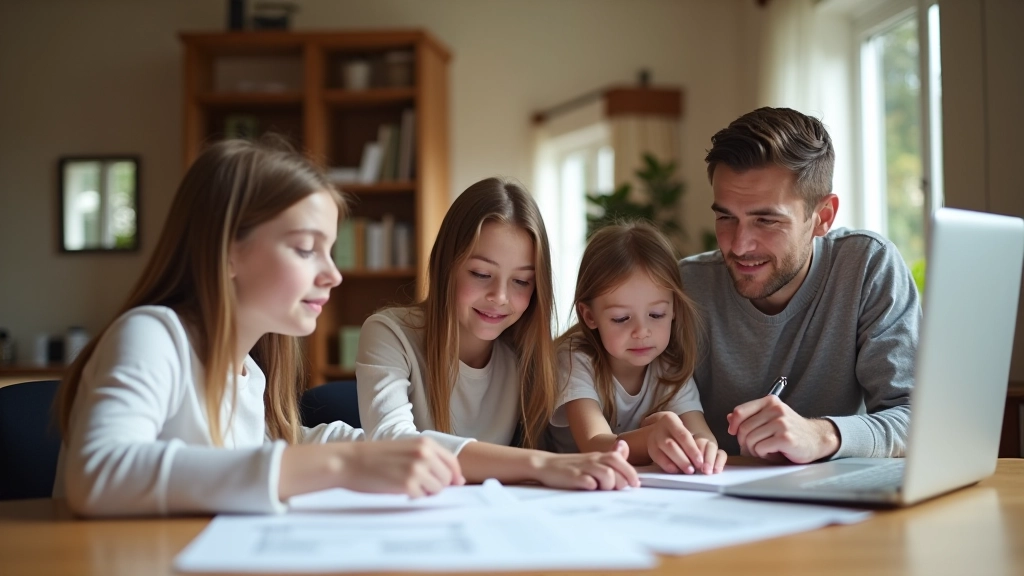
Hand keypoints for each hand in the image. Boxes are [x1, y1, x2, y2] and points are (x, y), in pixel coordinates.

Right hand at [337, 437, 464, 497]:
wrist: (350, 461)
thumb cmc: (377, 457)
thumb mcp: (406, 449)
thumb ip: (430, 459)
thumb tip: (456, 480)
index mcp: (425, 443)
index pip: (452, 462)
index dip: (455, 476)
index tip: (454, 484)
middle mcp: (424, 454)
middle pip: (447, 479)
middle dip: (436, 486)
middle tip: (418, 485)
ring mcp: (416, 469)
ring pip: (437, 490)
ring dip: (425, 492)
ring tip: (407, 486)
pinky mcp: (407, 485)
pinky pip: (421, 498)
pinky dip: (412, 497)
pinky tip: (398, 490)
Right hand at [532, 441, 638, 489]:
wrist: (544, 465)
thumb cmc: (571, 466)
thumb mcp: (592, 460)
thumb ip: (609, 457)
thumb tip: (624, 446)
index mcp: (599, 456)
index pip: (620, 460)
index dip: (631, 473)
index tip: (634, 484)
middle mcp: (593, 460)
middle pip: (617, 468)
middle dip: (620, 482)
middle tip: (613, 489)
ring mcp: (583, 468)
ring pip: (608, 475)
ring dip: (609, 485)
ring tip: (600, 489)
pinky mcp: (573, 477)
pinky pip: (589, 482)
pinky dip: (593, 487)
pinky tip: (589, 489)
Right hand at [647, 412, 720, 473]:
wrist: (659, 430)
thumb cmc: (675, 432)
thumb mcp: (682, 429)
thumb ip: (690, 442)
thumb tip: (701, 459)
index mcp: (670, 419)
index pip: (683, 436)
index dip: (692, 450)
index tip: (700, 462)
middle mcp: (660, 428)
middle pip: (672, 445)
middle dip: (684, 459)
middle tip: (693, 470)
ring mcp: (653, 439)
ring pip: (664, 452)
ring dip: (677, 463)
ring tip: (687, 471)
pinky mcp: (650, 449)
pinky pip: (658, 459)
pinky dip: (668, 466)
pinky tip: (676, 471)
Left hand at [727, 396, 839, 462]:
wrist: (816, 439)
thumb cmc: (791, 430)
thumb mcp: (770, 418)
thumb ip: (751, 417)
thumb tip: (730, 418)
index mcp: (770, 401)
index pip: (740, 411)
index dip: (734, 425)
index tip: (734, 432)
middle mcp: (776, 409)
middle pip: (743, 429)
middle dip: (744, 442)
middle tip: (752, 447)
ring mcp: (781, 423)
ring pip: (750, 440)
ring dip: (754, 450)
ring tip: (765, 449)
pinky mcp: (786, 438)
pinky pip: (760, 448)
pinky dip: (763, 454)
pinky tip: (773, 452)